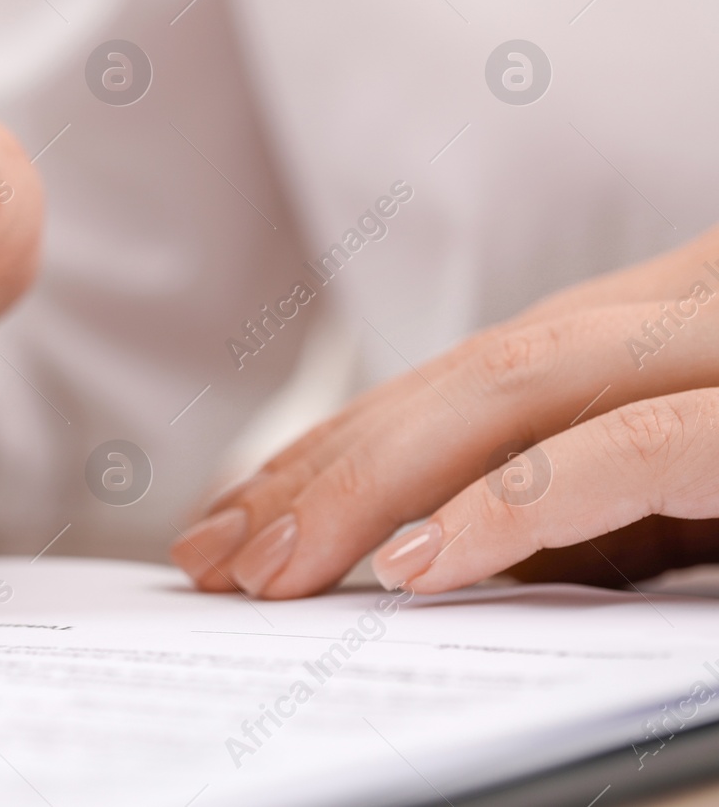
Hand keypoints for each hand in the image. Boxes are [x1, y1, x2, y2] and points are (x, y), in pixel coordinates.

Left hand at [172, 226, 718, 596]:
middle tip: (216, 556)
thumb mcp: (692, 502)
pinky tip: (416, 563)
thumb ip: (579, 514)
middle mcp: (669, 316)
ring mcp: (716, 349)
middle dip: (321, 469)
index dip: (334, 449)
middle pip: (459, 379)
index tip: (236, 521)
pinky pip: (627, 449)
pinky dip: (512, 504)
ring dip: (373, 483)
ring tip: (277, 568)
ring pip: (513, 388)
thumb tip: (434, 557)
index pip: (457, 381)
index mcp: (643, 333)